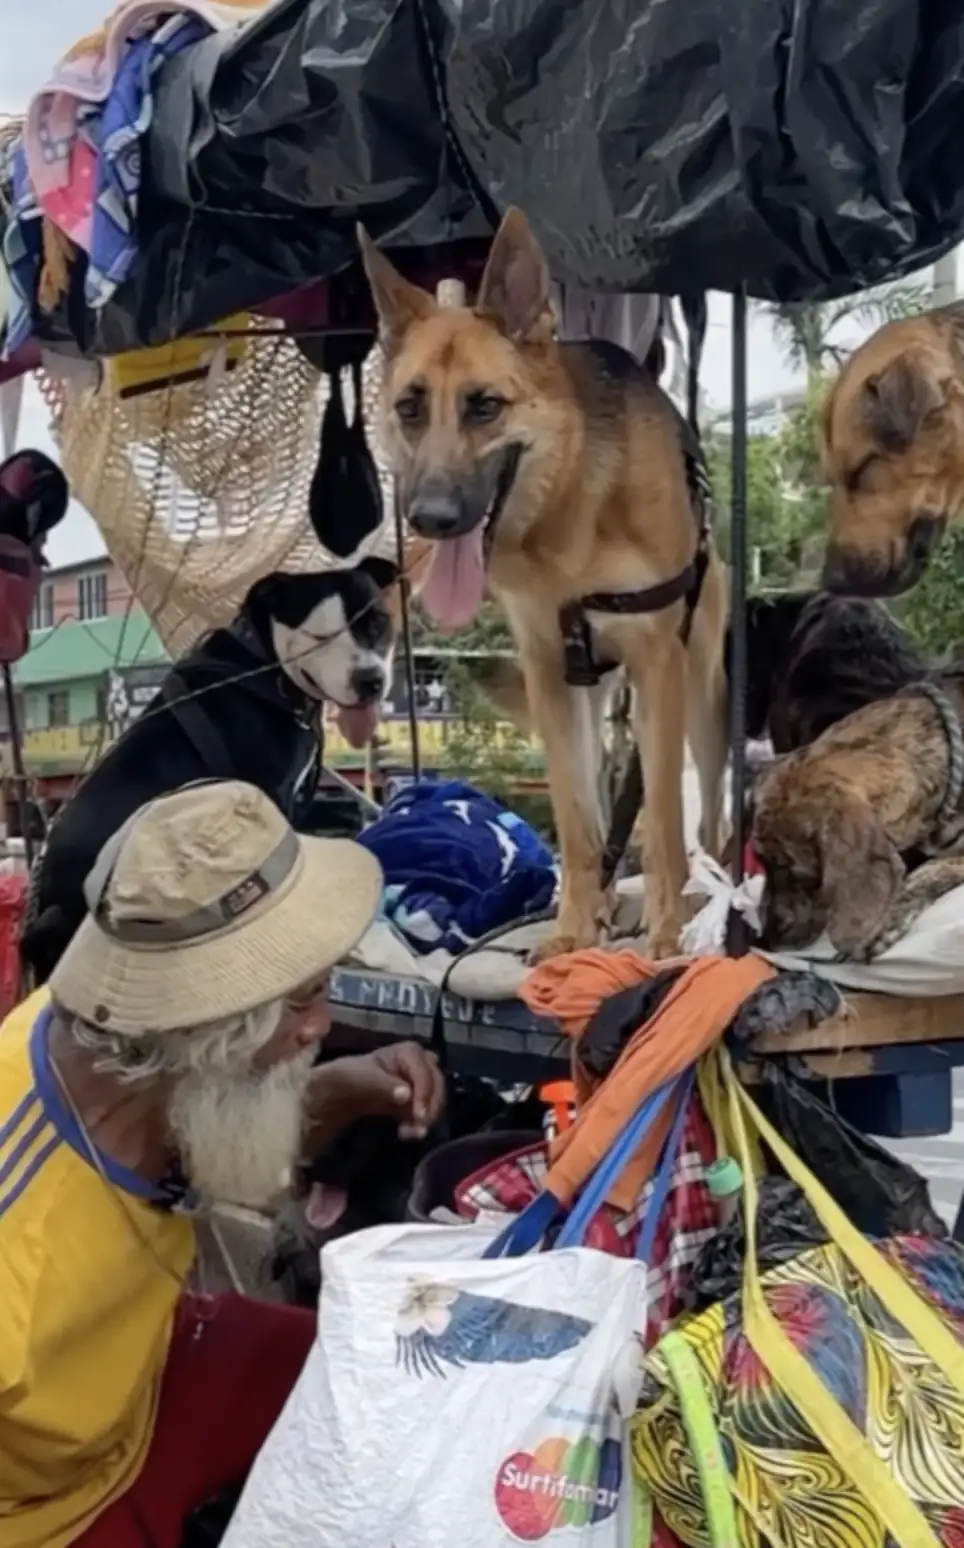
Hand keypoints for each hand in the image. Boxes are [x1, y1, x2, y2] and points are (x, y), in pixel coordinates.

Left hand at [309, 1043, 445, 1140]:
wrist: (338, 1094)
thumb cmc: (348, 1078)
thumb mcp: (362, 1078)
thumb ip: (384, 1085)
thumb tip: (407, 1095)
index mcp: (408, 1052)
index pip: (424, 1070)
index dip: (425, 1091)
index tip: (419, 1115)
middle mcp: (419, 1064)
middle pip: (436, 1084)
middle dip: (430, 1106)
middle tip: (420, 1126)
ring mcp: (418, 1082)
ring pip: (435, 1099)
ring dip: (427, 1117)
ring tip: (411, 1133)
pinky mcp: (415, 1100)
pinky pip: (426, 1111)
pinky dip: (420, 1124)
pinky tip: (407, 1133)